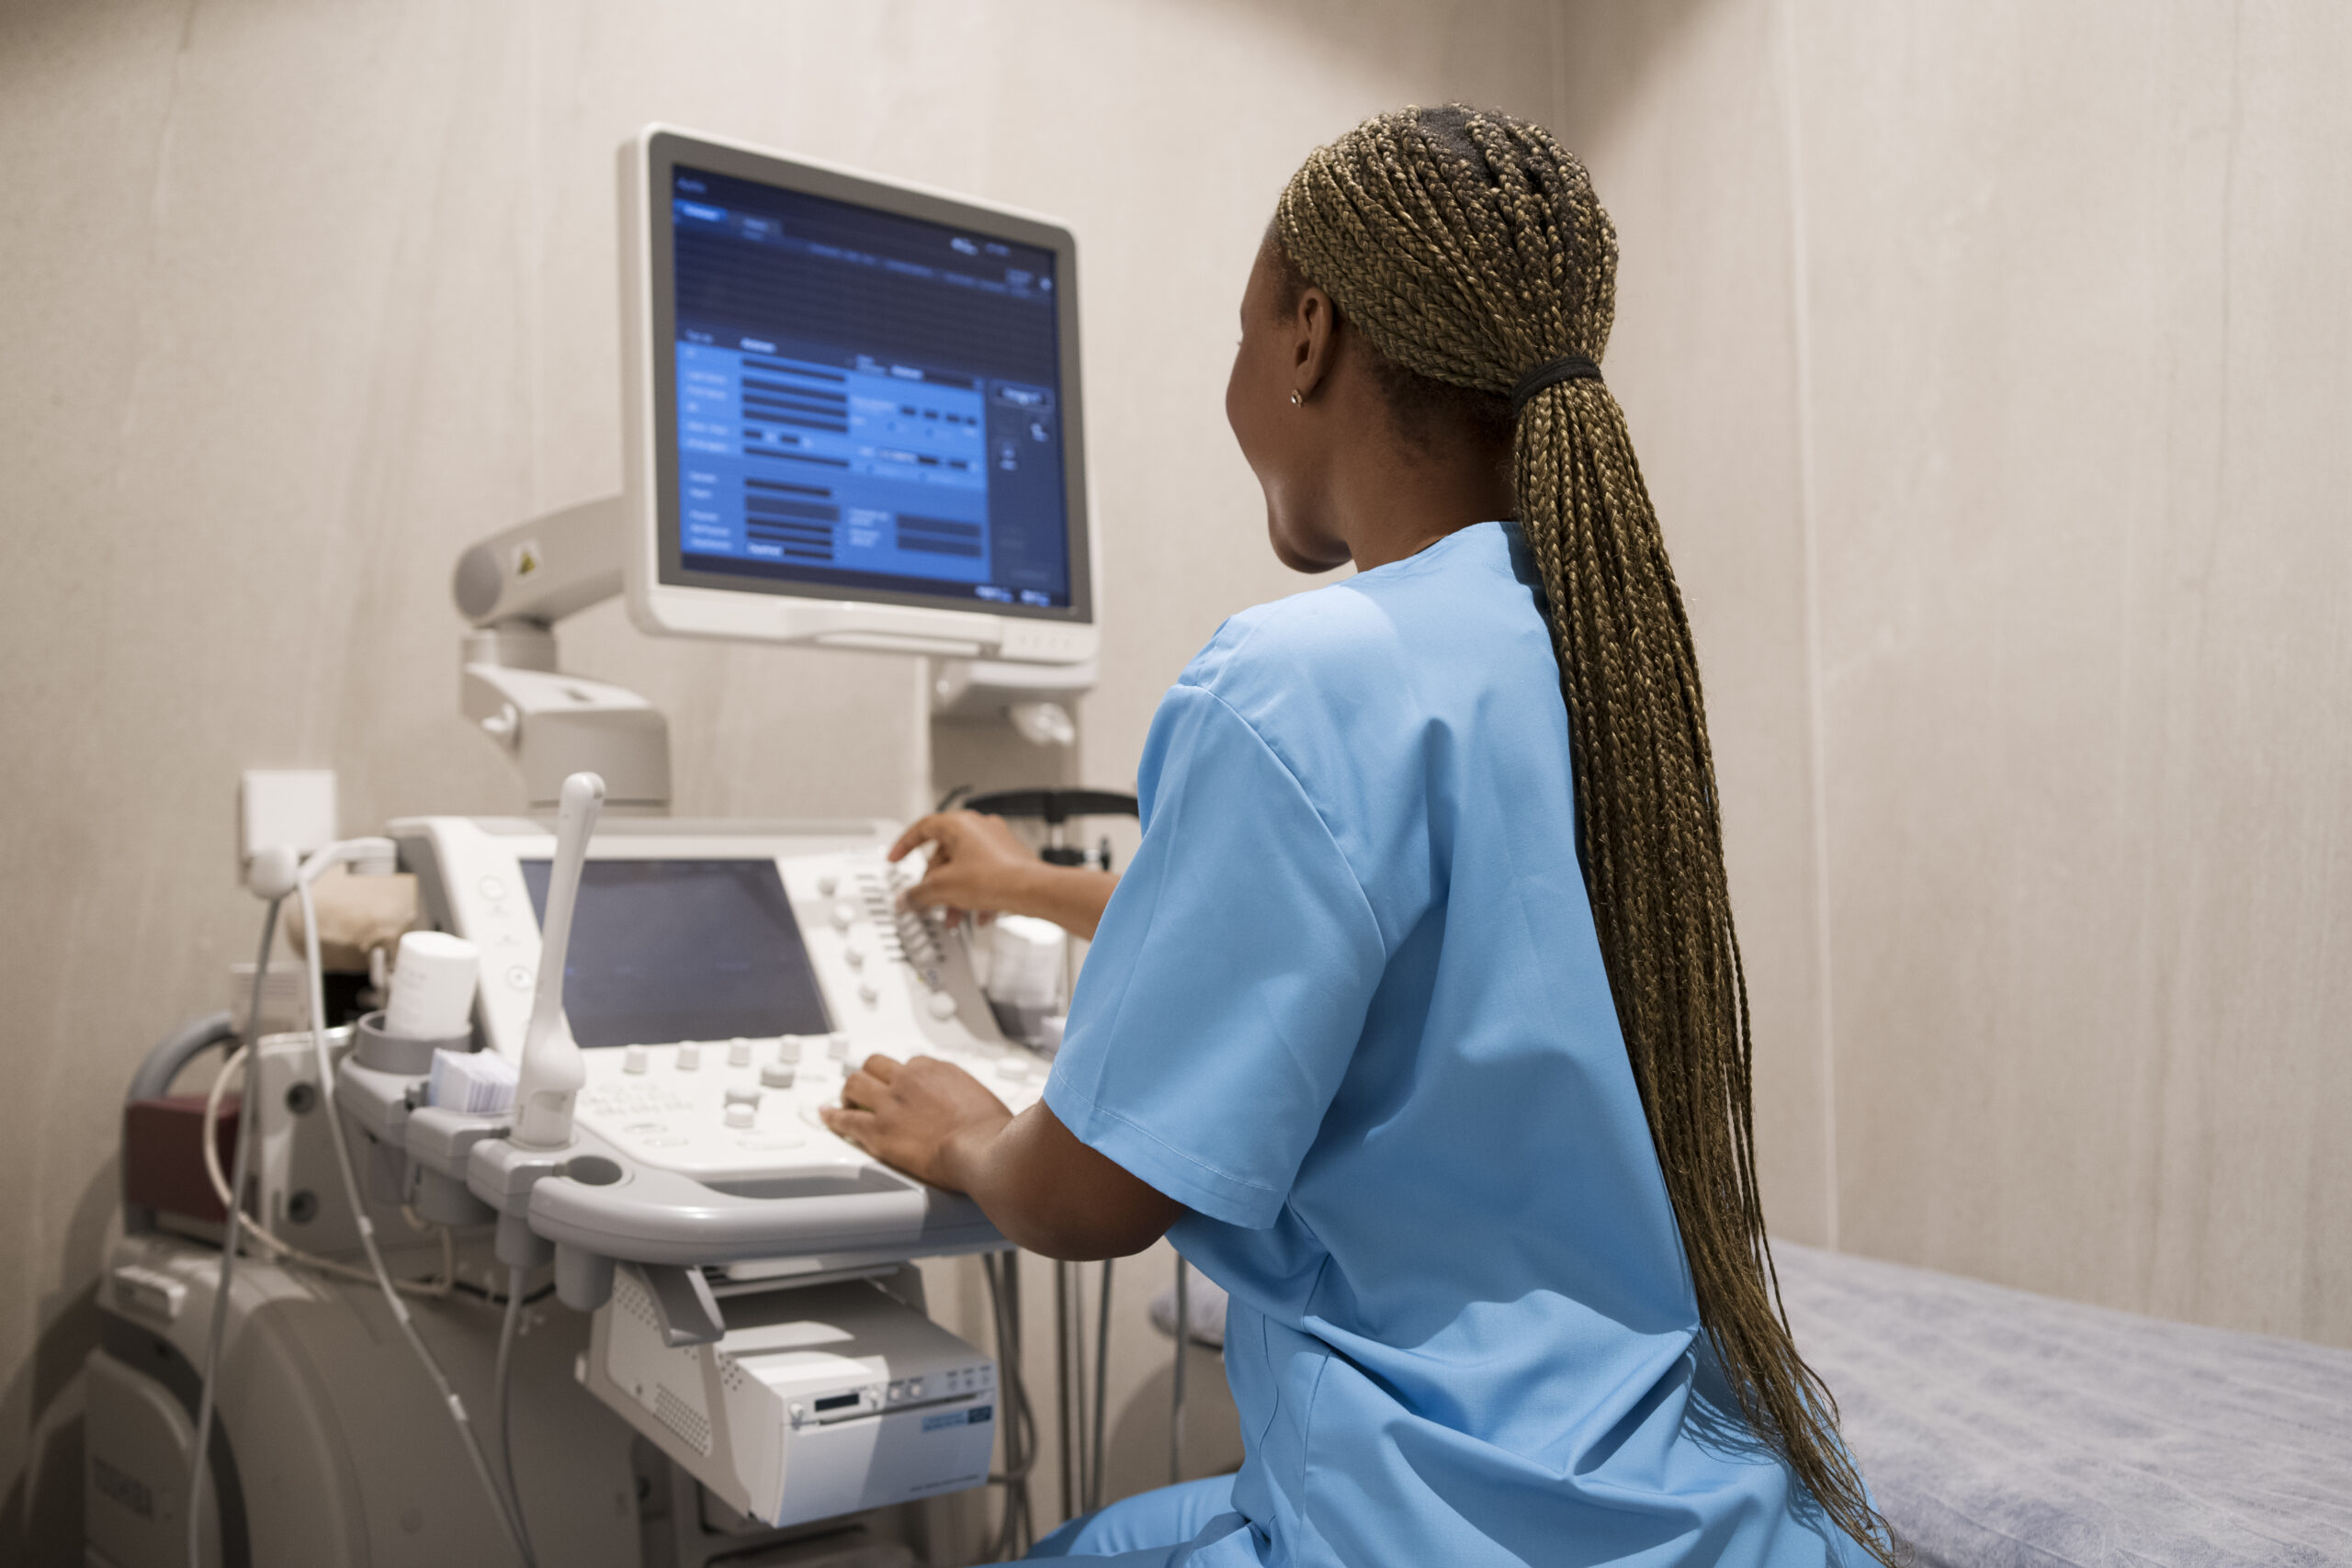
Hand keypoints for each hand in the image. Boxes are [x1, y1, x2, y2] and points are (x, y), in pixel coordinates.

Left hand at [822, 1054, 1012, 1192]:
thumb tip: (976, 1109)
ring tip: (845, 1100)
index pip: (912, 1065)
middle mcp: (910, 1080)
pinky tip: (827, 1115)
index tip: (904, 1087)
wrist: (982, 1150)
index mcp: (937, 1070)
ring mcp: (890, 1104)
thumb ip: (971, 1100)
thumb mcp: (988, 1101)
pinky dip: (833, 1116)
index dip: (904, 1077)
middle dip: (871, 1075)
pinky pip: (846, 1119)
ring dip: (849, 1091)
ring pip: (855, 1083)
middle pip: (877, 1065)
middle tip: (868, 1087)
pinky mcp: (878, 1131)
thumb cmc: (993, 1132)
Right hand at [890, 811, 1039, 928]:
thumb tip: (907, 899)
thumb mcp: (943, 888)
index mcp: (960, 824)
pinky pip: (983, 877)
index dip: (904, 845)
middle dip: (935, 884)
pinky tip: (978, 915)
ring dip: (955, 895)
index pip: (922, 828)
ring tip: (953, 916)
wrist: (1032, 891)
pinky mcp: (1009, 860)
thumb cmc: (996, 878)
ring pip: (964, 869)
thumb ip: (918, 893)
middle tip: (928, 901)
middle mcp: (979, 828)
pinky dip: (976, 896)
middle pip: (944, 856)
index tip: (897, 858)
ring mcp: (996, 843)